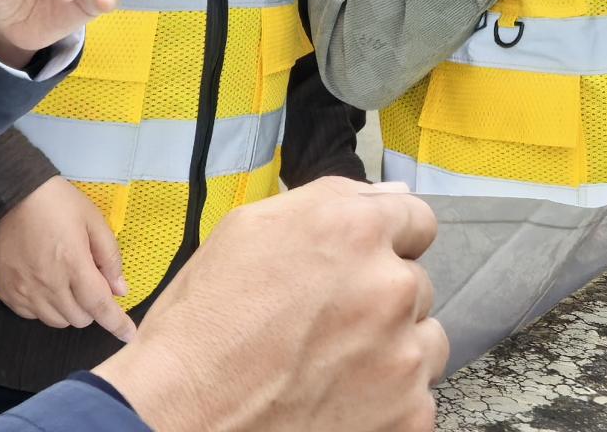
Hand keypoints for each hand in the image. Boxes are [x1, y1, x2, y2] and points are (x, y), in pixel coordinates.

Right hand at [0, 177, 133, 340]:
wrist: (7, 195)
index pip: (100, 305)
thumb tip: (120, 290)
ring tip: (67, 284)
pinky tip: (46, 286)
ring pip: (56, 321)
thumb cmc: (55, 202)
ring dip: (69, 310)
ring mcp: (24, 291)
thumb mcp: (92, 219)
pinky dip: (45, 308)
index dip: (116, 323)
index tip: (129, 334)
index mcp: (73, 264)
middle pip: (79, 318)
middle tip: (89, 282)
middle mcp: (48, 284)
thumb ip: (109, 256)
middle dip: (92, 307)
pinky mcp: (6, 292)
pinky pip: (32, 316)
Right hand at [94, 179, 443, 431]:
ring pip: (425, 342)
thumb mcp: (250, 230)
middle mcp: (390, 289)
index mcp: (356, 232)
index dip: (388, 243)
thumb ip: (333, 200)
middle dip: (381, 300)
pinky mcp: (406, 415)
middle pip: (416, 285)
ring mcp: (403, 358)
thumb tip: (392, 197)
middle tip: (328, 324)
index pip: (417, 221)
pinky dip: (387, 403)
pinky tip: (338, 401)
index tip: (363, 267)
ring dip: (393, 350)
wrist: (181, 413)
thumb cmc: (205, 324)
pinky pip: (417, 398)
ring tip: (333, 366)